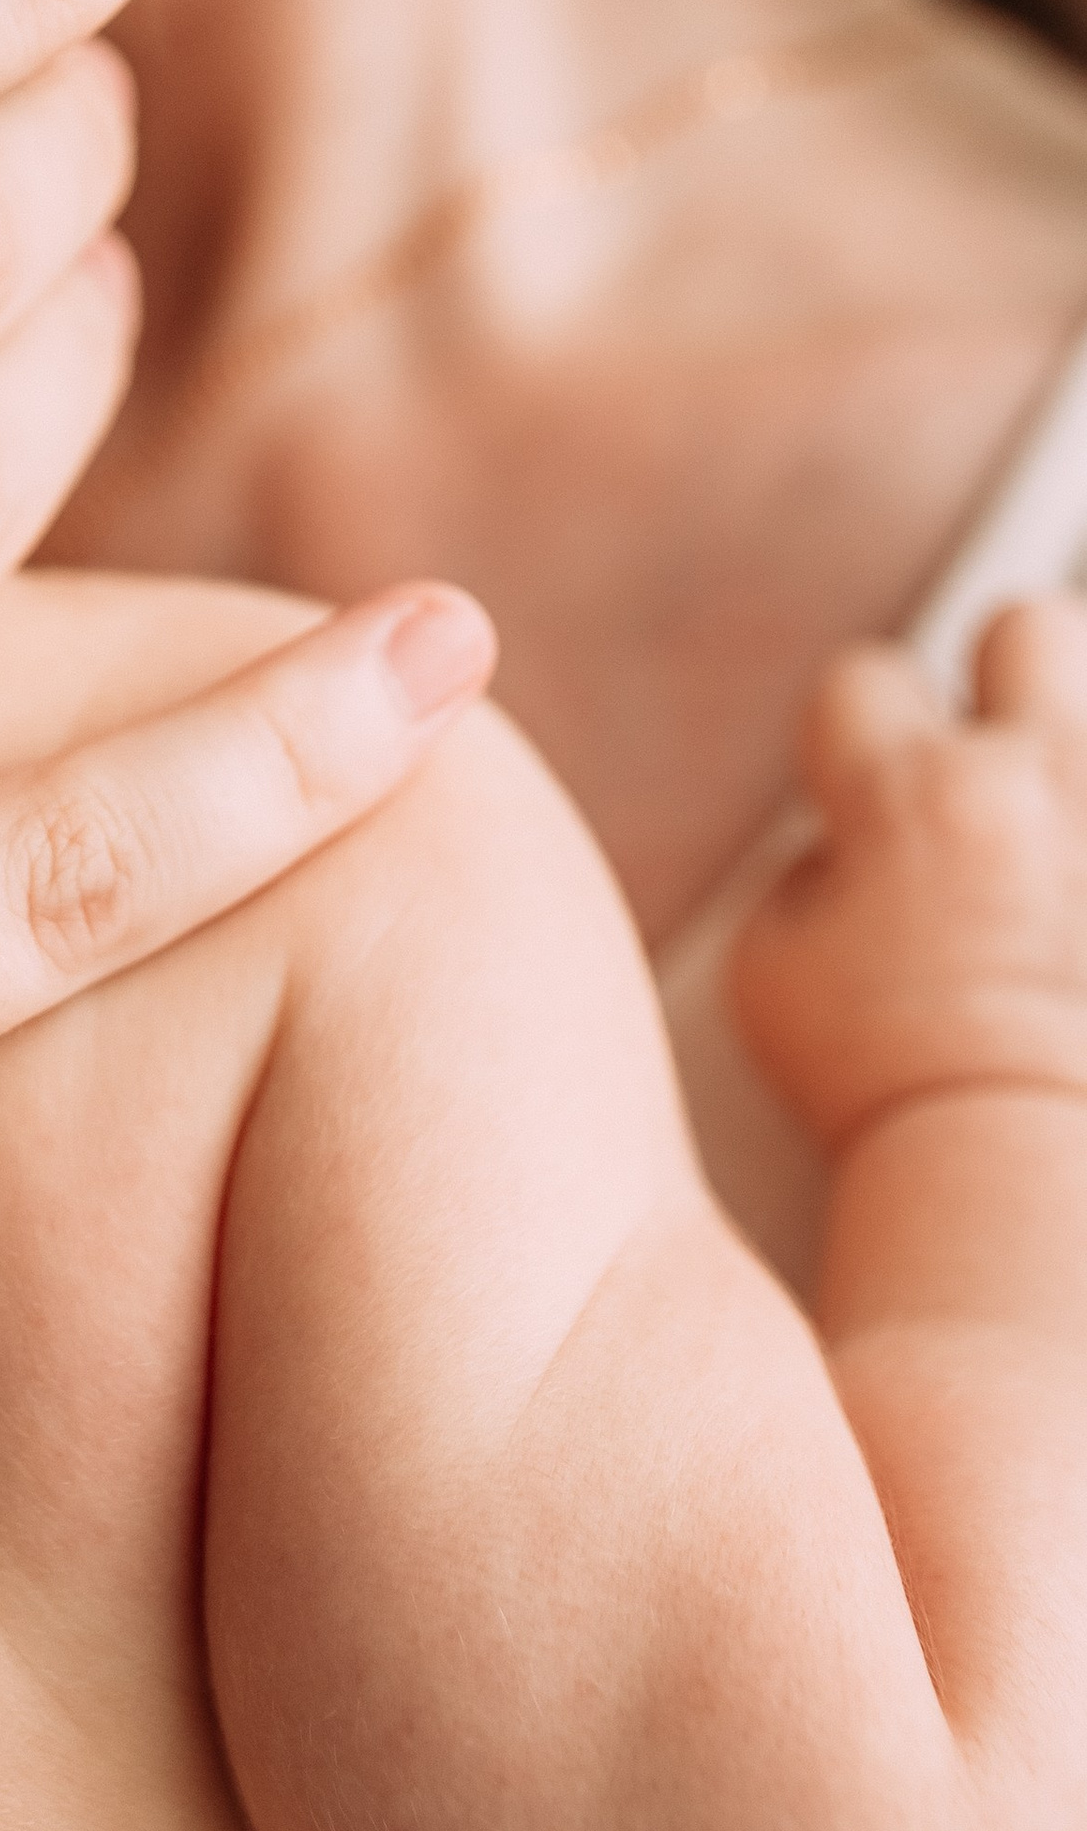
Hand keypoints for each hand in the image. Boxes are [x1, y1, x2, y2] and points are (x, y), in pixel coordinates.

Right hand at [733, 599, 1086, 1154]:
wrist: (1049, 1201)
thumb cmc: (901, 1096)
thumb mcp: (774, 981)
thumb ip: (797, 876)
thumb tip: (835, 845)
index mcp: (912, 800)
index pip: (863, 681)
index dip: (864, 738)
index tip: (878, 798)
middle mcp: (1036, 783)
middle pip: (1026, 630)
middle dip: (1011, 688)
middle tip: (1012, 775)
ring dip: (1083, 737)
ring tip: (1072, 824)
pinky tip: (1080, 902)